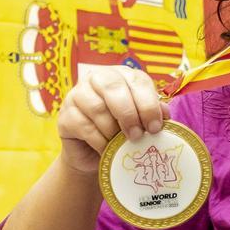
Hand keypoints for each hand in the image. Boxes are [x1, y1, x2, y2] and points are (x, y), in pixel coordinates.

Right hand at [56, 65, 170, 173]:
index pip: (137, 80)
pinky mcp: (64, 115)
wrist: (93, 154)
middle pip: (114, 88)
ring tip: (122, 144)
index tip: (155, 127)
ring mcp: (77, 95)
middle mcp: (97, 79)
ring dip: (113, 130)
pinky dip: (99, 140)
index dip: (148, 104)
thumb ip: (153, 113)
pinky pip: (84, 126)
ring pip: (97, 108)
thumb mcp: (140, 120)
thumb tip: (165, 113)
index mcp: (121, 75)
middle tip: (138, 136)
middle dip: (129, 114)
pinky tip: (107, 149)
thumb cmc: (121, 132)